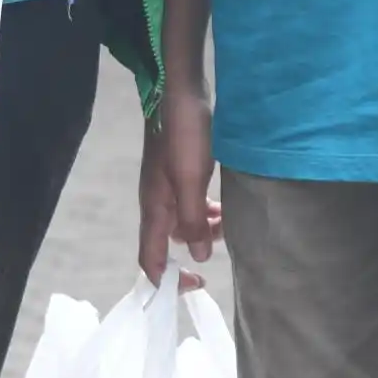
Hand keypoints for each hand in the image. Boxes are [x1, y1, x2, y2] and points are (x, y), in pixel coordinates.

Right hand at [138, 83, 220, 280]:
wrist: (179, 92)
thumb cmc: (184, 136)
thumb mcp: (190, 181)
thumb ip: (192, 221)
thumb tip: (197, 258)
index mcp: (154, 208)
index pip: (149, 258)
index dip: (167, 280)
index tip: (196, 285)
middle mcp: (157, 201)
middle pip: (169, 242)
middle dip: (194, 249)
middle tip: (223, 242)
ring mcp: (167, 186)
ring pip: (184, 222)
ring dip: (205, 228)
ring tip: (228, 218)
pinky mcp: (180, 172)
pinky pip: (191, 204)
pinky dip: (207, 210)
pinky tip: (222, 202)